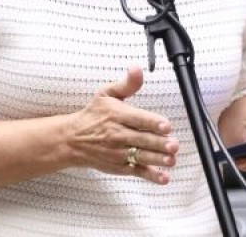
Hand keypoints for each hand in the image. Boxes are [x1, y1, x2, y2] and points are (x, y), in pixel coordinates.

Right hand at [67, 66, 178, 184]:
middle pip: (141, 139)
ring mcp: (118, 152)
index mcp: (116, 115)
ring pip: (141, 156)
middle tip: (173, 144)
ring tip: (172, 159)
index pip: (137, 119)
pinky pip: (137, 171)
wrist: (72, 140)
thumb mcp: (106, 94)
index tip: (166, 126)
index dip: (153, 123)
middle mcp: (117, 134)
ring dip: (158, 159)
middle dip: (159, 143)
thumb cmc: (93, 115)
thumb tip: (137, 68)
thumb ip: (126, 84)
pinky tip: (163, 177)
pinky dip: (150, 175)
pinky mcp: (119, 166)